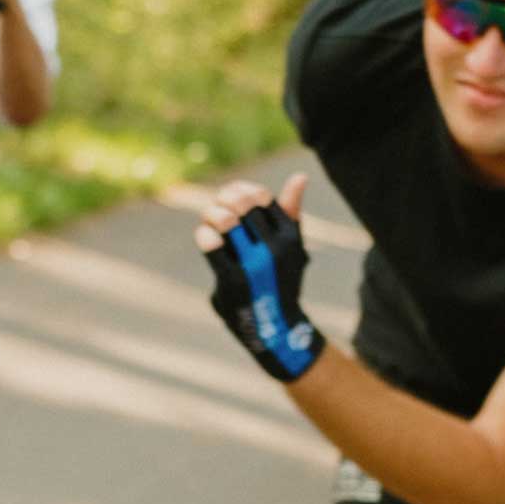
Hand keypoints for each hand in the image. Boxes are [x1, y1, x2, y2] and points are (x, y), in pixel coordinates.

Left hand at [197, 172, 324, 382]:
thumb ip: (291, 212)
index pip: (260, 195)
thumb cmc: (281, 282)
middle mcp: (276, 248)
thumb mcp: (293, 248)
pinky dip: (204, 236)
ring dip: (211, 215)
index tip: (230, 197)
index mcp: (290, 235)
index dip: (240, 189)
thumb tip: (300, 176)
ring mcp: (255, 264)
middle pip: (242, 204)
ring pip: (226, 220)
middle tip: (218, 208)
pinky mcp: (234, 280)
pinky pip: (212, 246)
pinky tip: (206, 238)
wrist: (275, 327)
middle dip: (223, 200)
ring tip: (209, 220)